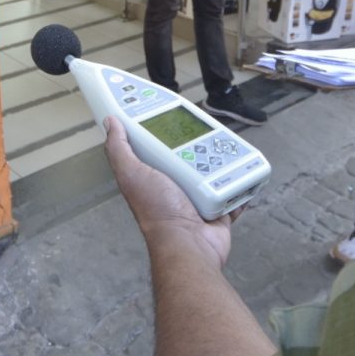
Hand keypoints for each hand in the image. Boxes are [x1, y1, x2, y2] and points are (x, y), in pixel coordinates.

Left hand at [103, 115, 235, 268]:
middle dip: (199, 143)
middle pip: (190, 154)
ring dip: (222, 160)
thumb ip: (120, 149)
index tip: (175, 112)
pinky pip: (233, 189)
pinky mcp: (220, 206)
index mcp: (153, 176)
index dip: (165, 129)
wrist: (189, 244)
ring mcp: (198, 197)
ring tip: (226, 149)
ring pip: (215, 169)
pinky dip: (240, 183)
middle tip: (208, 129)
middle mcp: (175, 186)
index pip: (159, 146)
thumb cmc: (158, 212)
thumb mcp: (132, 173)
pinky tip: (243, 170)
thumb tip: (110, 123)